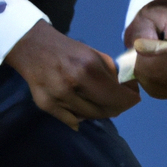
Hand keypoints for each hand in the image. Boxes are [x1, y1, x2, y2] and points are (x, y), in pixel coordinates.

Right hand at [5, 20, 139, 129]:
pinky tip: (82, 107)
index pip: (117, 96)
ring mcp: (58, 97)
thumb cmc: (67, 49)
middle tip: (119, 102)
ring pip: (89, 117)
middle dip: (117, 107)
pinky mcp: (46, 105)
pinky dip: (80, 117)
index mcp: (88, 68)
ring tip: (99, 101)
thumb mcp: (93, 53)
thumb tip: (127, 89)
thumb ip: (110, 72)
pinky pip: (71, 120)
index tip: (134, 98)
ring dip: (99, 111)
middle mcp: (73, 85)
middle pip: (105, 109)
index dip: (130, 100)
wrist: (32, 46)